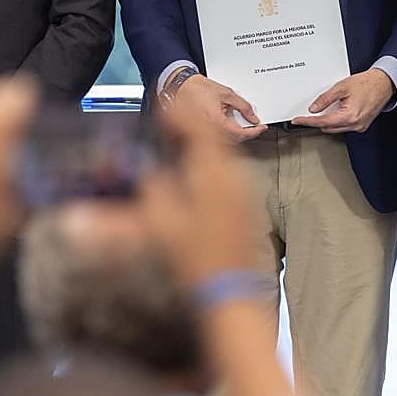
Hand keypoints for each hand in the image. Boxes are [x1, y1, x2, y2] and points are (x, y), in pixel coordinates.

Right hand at [141, 92, 266, 287]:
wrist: (230, 294)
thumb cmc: (194, 257)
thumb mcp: (161, 221)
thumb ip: (153, 187)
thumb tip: (148, 170)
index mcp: (214, 173)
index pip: (199, 129)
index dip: (181, 114)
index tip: (166, 103)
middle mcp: (235, 176)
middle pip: (214, 141)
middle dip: (192, 129)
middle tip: (170, 123)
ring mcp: (246, 193)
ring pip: (222, 159)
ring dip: (202, 149)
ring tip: (179, 146)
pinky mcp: (248, 209)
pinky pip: (228, 176)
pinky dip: (210, 169)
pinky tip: (195, 180)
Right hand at [162, 71, 265, 142]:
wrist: (181, 87)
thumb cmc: (197, 89)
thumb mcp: (227, 93)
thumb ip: (243, 106)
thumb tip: (253, 117)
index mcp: (217, 122)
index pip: (241, 134)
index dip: (254, 132)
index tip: (261, 127)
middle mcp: (210, 131)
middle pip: (235, 140)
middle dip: (247, 134)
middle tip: (255, 126)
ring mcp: (205, 132)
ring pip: (227, 141)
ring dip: (237, 134)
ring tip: (243, 124)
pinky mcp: (202, 131)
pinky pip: (219, 137)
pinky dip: (228, 133)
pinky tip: (230, 124)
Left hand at [300, 68, 393, 132]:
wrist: (384, 83)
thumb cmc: (367, 83)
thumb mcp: (341, 87)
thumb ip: (325, 99)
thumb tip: (314, 108)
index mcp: (350, 116)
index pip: (322, 122)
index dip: (308, 121)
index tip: (298, 120)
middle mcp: (355, 124)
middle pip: (328, 127)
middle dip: (318, 120)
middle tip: (310, 111)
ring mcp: (360, 126)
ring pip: (335, 128)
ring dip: (328, 120)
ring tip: (330, 105)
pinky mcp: (362, 125)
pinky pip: (344, 126)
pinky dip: (337, 120)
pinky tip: (338, 109)